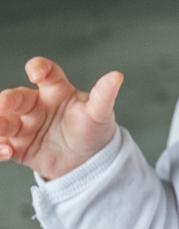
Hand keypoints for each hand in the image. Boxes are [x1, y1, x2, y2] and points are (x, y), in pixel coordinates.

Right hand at [0, 57, 122, 180]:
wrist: (89, 160)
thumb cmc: (93, 129)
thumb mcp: (100, 113)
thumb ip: (104, 95)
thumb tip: (117, 76)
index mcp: (56, 91)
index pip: (45, 73)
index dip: (39, 68)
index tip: (36, 73)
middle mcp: (36, 105)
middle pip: (16, 97)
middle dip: (7, 99)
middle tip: (4, 104)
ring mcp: (24, 126)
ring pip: (3, 120)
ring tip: (1, 130)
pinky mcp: (17, 147)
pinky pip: (1, 145)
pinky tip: (5, 152)